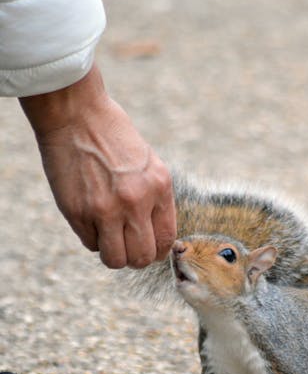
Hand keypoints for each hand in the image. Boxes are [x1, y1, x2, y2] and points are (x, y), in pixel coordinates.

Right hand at [20, 65, 176, 268]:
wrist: (76, 114)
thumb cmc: (112, 136)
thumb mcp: (148, 164)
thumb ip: (154, 199)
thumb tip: (153, 236)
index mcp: (159, 187)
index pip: (166, 239)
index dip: (157, 250)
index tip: (148, 248)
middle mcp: (136, 202)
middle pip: (142, 257)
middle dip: (135, 257)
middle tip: (126, 245)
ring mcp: (106, 209)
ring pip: (115, 259)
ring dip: (112, 253)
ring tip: (107, 235)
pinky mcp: (78, 213)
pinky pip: (90, 244)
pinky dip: (92, 237)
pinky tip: (89, 216)